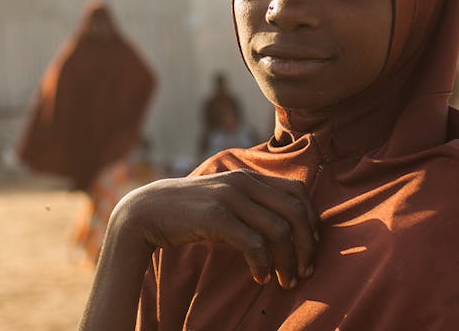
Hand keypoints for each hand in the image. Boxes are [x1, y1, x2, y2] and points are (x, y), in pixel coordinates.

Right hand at [111, 169, 318, 288]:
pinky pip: (254, 244)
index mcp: (250, 176)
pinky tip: (260, 277)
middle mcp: (244, 182)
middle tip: (305, 271)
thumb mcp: (226, 200)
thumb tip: (287, 232)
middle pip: (296, 212)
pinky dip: (263, 264)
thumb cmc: (191, 212)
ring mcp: (230, 197)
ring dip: (287, 261)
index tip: (310, 248)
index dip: (311, 222)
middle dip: (306, 246)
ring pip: (279, 230)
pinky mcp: (216, 216)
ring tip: (285, 280)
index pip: (298, 193)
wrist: (147, 211)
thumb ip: (252, 207)